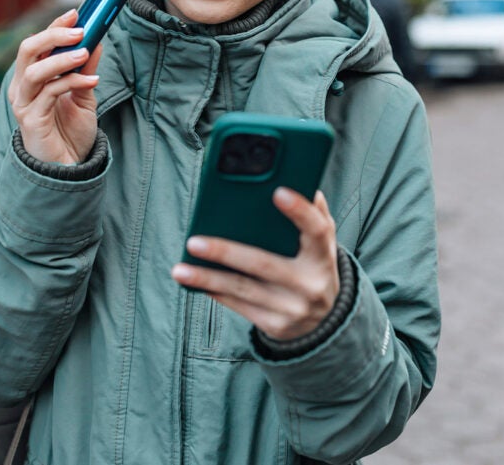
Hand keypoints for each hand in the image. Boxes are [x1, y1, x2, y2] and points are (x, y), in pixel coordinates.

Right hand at [7, 9, 102, 163]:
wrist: (69, 168)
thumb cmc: (71, 132)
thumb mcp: (83, 95)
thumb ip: (86, 69)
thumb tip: (97, 40)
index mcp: (30, 78)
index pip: (36, 44)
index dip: (54, 27)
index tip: (76, 13)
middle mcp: (21, 88)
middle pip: (27, 50)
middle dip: (53, 36)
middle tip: (80, 29)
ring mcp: (24, 104)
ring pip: (34, 71)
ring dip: (61, 59)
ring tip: (85, 52)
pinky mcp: (31, 120)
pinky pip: (49, 94)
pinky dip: (72, 82)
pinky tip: (92, 81)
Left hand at [171, 188, 339, 340]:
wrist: (322, 323)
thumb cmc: (313, 267)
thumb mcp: (321, 243)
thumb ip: (315, 212)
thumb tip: (296, 178)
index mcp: (324, 256)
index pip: (317, 230)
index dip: (300, 211)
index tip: (278, 191)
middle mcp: (310, 284)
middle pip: (264, 264)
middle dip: (226, 253)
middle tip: (194, 242)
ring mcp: (292, 308)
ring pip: (243, 289)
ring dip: (207, 279)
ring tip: (179, 269)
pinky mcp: (274, 325)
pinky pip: (238, 305)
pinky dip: (214, 292)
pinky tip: (192, 281)